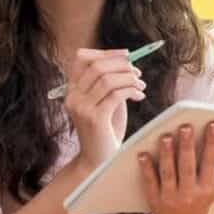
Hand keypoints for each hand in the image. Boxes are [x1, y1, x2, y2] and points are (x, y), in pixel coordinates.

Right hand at [64, 48, 144, 168]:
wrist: (99, 161)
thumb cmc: (106, 130)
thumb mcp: (106, 101)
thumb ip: (110, 83)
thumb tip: (127, 61)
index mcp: (71, 90)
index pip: (82, 58)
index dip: (106, 53)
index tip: (127, 55)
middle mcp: (72, 97)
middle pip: (96, 66)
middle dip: (121, 64)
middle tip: (138, 72)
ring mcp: (81, 108)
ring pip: (107, 79)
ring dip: (129, 78)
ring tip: (141, 84)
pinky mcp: (95, 119)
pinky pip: (116, 94)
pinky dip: (131, 90)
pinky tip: (140, 95)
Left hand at [138, 121, 213, 213]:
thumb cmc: (206, 196)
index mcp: (210, 186)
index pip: (211, 162)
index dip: (213, 143)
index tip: (213, 123)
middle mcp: (191, 193)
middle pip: (188, 166)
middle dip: (187, 146)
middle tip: (185, 126)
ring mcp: (172, 198)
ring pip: (169, 173)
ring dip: (166, 155)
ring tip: (164, 136)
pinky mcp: (155, 200)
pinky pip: (150, 182)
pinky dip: (146, 168)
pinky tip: (142, 153)